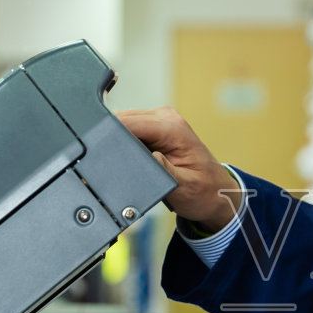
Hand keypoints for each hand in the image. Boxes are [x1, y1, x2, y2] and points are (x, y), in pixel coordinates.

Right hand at [117, 108, 242, 230]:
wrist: (215, 194)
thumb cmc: (204, 192)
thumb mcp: (184, 187)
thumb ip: (164, 169)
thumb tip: (148, 155)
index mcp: (174, 129)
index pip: (131, 122)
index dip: (111, 134)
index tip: (97, 150)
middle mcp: (166, 118)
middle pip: (122, 118)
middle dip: (111, 139)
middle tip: (107, 163)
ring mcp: (160, 120)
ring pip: (123, 123)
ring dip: (117, 141)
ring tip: (120, 162)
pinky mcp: (154, 128)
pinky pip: (130, 129)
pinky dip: (124, 142)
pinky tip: (127, 157)